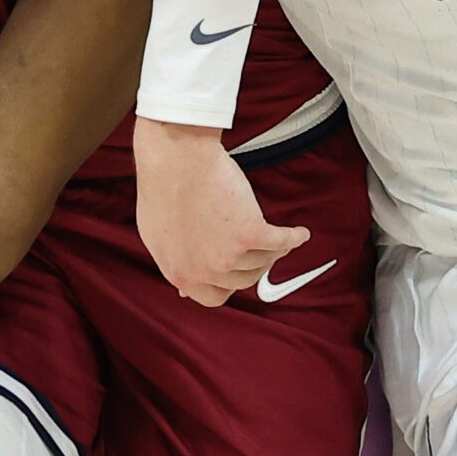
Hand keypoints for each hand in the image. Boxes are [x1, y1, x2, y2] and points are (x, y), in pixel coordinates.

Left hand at [134, 118, 307, 305]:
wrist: (176, 158)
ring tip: (279, 237)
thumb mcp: (157, 234)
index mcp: (180, 273)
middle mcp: (205, 271)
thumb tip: (183, 286)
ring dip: (273, 249)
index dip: (227, 283)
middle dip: (252, 264)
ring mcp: (228, 256)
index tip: (235, 274)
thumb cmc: (164, 185)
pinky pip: (282, 242)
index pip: (213, 297)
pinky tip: (299, 233)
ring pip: (263, 260)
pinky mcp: (250, 234)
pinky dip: (294, 238)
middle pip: (244, 279)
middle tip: (256, 248)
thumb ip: (174, 261)